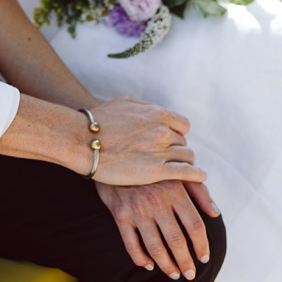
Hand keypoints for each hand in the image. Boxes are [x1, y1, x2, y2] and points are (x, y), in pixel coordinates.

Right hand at [90, 96, 206, 186]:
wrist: (82, 140)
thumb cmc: (99, 121)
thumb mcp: (126, 103)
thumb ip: (146, 108)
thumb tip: (157, 111)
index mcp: (157, 113)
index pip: (183, 125)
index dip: (178, 134)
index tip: (171, 142)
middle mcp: (162, 130)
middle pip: (182, 142)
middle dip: (177, 150)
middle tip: (169, 159)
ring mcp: (159, 151)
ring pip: (186, 157)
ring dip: (184, 163)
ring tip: (182, 170)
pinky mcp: (155, 172)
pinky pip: (185, 173)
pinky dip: (195, 175)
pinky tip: (199, 178)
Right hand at [96, 179, 218, 279]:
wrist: (119, 155)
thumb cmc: (155, 167)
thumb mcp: (179, 173)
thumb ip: (200, 192)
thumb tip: (215, 213)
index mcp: (176, 191)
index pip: (194, 225)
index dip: (202, 245)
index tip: (204, 258)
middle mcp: (158, 202)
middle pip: (176, 240)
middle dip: (185, 262)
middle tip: (190, 274)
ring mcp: (138, 210)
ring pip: (155, 247)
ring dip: (166, 265)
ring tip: (174, 274)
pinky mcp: (121, 215)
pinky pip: (131, 244)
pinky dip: (141, 259)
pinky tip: (149, 265)